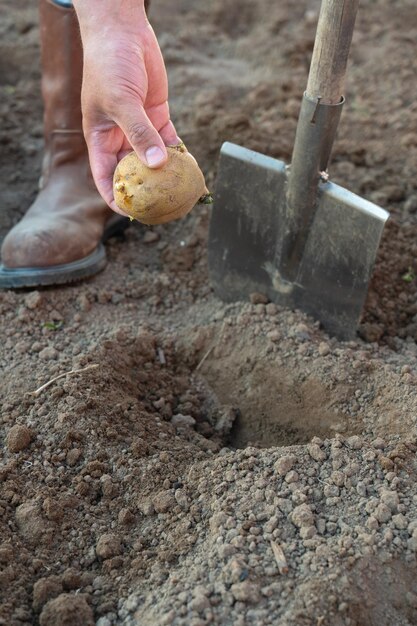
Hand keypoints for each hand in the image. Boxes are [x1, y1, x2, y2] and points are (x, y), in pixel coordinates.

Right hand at [74, 1, 178, 213]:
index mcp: (101, 140)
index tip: (133, 214)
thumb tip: (158, 165)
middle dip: (147, 191)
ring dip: (167, 175)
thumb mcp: (121, 102)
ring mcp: (140, 128)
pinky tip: (192, 168)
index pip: (106, 178)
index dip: (116, 198)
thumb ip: (140, 134)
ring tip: (183, 193)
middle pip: (133, 173)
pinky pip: (169, 141)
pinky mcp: (157, 116)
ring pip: (154, 159)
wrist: (123, 32)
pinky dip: (179, 154)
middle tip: (164, 209)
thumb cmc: (110, 65)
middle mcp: (119, 138)